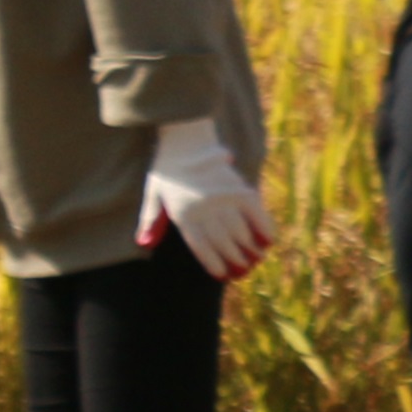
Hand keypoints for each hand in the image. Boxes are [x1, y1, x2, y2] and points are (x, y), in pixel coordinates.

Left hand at [143, 121, 274, 282]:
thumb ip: (149, 219)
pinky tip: (268, 241)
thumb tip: (143, 244)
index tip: (224, 276)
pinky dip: (264, 227)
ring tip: (256, 259)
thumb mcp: (153, 192)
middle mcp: (204, 209)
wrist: (185, 135)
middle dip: (235, 260)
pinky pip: (256, 212)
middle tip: (244, 271)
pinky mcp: (239, 186)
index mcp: (182, 213)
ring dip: (250, 249)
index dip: (214, 264)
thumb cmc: (167, 167)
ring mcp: (223, 198)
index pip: (201, 247)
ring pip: (240, 231)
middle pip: (224, 243)